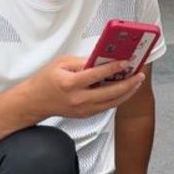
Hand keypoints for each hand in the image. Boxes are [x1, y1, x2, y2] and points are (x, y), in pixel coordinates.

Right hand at [21, 55, 144, 120]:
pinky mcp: (86, 114)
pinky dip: (118, 98)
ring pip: (112, 102)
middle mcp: (78, 99)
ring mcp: (83, 109)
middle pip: (110, 92)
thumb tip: (102, 59)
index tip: (126, 62)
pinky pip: (107, 106)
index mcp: (70, 84)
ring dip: (127, 92)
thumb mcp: (61, 63)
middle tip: (139, 74)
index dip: (114, 68)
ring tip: (136, 81)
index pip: (97, 75)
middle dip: (128, 83)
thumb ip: (82, 61)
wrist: (34, 102)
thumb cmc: (45, 81)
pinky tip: (125, 89)